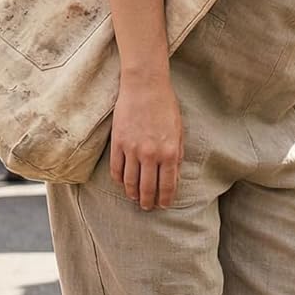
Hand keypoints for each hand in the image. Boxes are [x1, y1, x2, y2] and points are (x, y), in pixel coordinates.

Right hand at [109, 75, 182, 209]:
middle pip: (147, 188)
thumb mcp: (178, 131)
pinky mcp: (118, 143)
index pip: (167, 185)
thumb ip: (177, 155)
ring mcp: (132, 149)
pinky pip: (116, 169)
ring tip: (135, 199)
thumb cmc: (165, 107)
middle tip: (148, 208)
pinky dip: (119, 180)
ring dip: (132, 194)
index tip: (163, 206)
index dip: (165, 199)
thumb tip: (173, 177)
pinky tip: (122, 183)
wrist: (145, 86)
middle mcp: (151, 154)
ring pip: (130, 182)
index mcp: (170, 152)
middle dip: (148, 202)